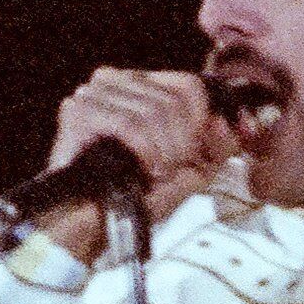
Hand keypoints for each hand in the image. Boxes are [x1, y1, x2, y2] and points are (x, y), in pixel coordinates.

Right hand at [33, 68, 232, 258]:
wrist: (94, 222)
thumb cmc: (135, 194)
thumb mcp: (190, 168)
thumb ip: (217, 145)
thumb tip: (225, 123)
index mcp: (141, 85)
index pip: (189, 85)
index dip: (201, 123)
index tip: (193, 155)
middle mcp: (115, 80)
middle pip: (174, 101)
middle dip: (180, 145)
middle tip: (167, 170)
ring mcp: (93, 92)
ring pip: (154, 112)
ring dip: (162, 153)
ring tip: (152, 173)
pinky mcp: (79, 111)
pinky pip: (129, 123)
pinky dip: (143, 152)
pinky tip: (139, 169)